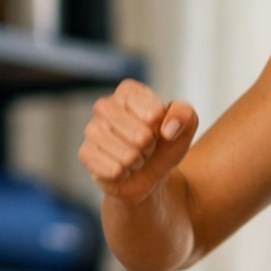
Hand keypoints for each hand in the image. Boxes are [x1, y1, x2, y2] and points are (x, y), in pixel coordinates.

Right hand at [78, 80, 198, 204]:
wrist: (151, 178)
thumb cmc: (164, 147)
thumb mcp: (184, 129)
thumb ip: (185, 116)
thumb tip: (168, 128)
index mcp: (128, 92)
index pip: (134, 96)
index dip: (151, 116)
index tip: (159, 127)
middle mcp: (105, 106)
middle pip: (118, 117)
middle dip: (142, 138)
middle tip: (148, 146)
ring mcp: (92, 130)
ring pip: (107, 140)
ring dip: (131, 156)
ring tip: (138, 159)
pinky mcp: (86, 154)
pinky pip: (99, 160)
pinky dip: (119, 171)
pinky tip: (125, 171)